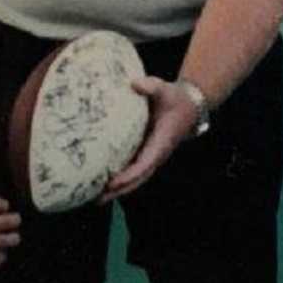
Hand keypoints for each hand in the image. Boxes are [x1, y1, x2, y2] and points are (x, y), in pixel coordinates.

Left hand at [100, 76, 197, 203]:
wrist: (189, 106)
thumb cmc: (175, 98)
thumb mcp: (165, 89)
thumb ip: (151, 86)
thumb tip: (134, 84)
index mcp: (160, 144)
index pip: (144, 164)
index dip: (128, 175)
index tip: (112, 182)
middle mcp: (155, 155)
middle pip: (137, 179)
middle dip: (118, 190)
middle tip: (96, 199)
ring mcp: (150, 156)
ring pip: (134, 179)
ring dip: (116, 190)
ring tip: (93, 197)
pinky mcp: (145, 154)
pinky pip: (132, 171)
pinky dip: (119, 180)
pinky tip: (101, 183)